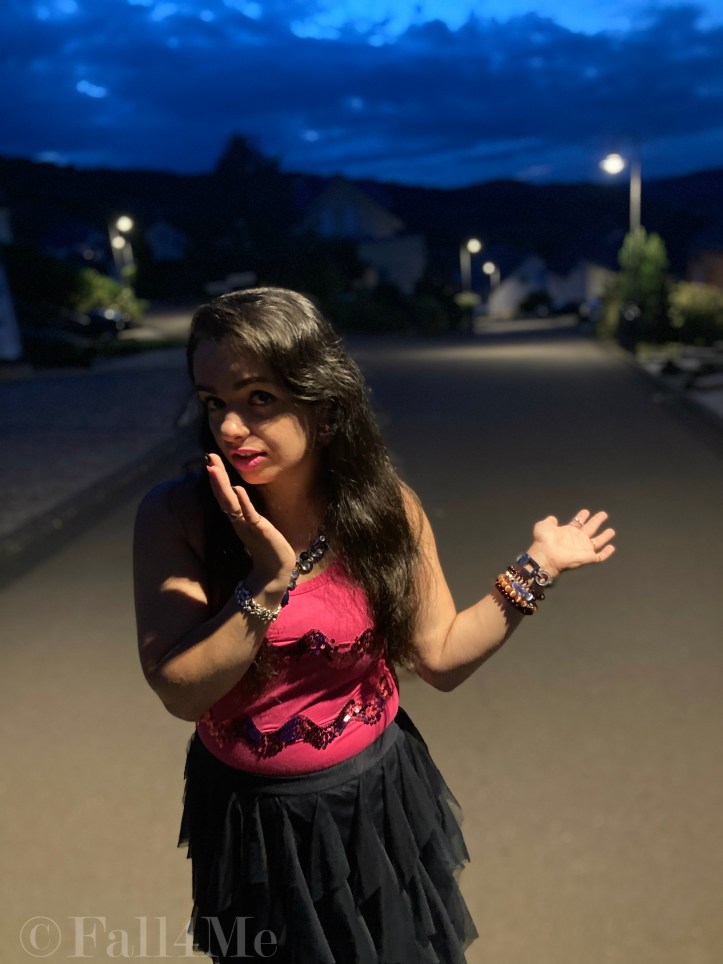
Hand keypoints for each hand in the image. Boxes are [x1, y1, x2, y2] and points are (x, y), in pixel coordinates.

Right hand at [204, 453, 296, 591]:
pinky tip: (238, 490)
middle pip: (223, 495)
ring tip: (214, 469)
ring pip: (231, 502)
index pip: (224, 494)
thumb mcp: (255, 525)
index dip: (218, 477)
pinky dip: (243, 502)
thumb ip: (245, 512)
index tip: (211, 459)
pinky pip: (249, 514)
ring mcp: (247, 525)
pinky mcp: (258, 530)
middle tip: (209, 457)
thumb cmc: (266, 547)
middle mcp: (238, 520)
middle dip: (217, 476)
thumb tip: (237, 493)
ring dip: (222, 486)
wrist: (275, 570)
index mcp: (238, 518)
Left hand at [528, 509, 615, 578]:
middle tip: (604, 514)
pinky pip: (600, 556)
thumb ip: (549, 521)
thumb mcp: (543, 526)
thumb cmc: (544, 541)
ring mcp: (583, 548)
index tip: (586, 511)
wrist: (547, 555)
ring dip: (605, 536)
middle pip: (590, 528)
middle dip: (597, 521)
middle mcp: (577, 539)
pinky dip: (606, 552)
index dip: (582, 517)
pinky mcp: (588, 557)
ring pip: (597, 541)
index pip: (577, 523)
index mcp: (568, 531)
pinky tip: (612, 547)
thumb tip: (552, 518)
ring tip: (612, 531)